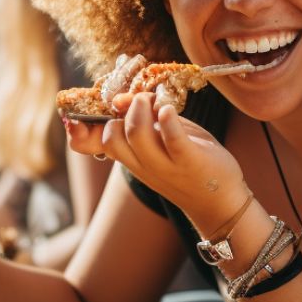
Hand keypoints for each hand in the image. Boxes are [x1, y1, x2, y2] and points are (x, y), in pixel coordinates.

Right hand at [95, 92, 248, 236]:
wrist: (221, 203)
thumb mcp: (161, 144)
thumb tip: (124, 99)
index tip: (80, 114)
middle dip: (121, 113)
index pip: (94, 145)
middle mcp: (142, 165)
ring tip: (156, 103)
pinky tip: (168, 110)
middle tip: (141, 103)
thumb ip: (145, 121)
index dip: (80, 129)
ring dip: (141, 109)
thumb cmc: (191, 165)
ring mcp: (164, 165)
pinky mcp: (189, 161)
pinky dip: (167, 120)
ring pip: (135, 134)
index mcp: (132, 159)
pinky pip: (172, 139)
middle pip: (111, 137)